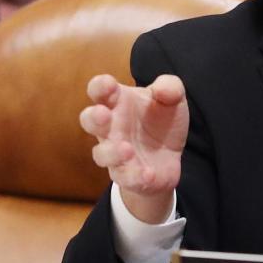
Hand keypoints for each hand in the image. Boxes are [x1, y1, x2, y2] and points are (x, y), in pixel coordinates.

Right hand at [79, 73, 188, 223]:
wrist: (169, 156)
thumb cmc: (161, 120)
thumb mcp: (173, 99)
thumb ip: (171, 87)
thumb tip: (162, 89)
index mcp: (117, 102)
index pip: (99, 90)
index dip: (99, 86)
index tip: (109, 85)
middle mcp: (111, 127)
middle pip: (89, 120)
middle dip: (93, 118)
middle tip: (103, 115)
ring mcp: (115, 153)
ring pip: (101, 154)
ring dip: (111, 152)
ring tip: (127, 149)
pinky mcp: (127, 175)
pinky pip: (125, 178)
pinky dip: (135, 176)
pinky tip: (148, 173)